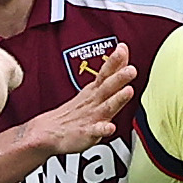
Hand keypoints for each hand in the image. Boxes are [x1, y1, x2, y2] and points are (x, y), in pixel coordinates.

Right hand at [17, 45, 132, 155]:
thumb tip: (122, 50)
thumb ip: (111, 72)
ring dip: (118, 99)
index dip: (114, 61)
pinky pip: (96, 131)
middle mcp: (94, 101)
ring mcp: (90, 117)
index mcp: (94, 91)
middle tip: (131, 69)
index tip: (122, 48)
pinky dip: (103, 129)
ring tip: (128, 91)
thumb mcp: (93, 89)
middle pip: (107, 87)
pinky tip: (110, 127)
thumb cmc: (77, 111)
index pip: (105, 73)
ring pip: (106, 106)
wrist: (50, 131)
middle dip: (120, 77)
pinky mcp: (86, 133)